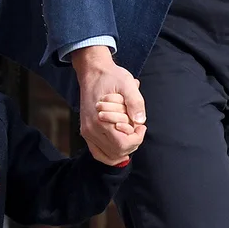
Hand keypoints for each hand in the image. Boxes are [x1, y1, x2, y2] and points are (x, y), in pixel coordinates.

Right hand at [71, 46, 146, 164]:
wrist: (92, 72)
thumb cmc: (111, 77)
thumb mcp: (127, 84)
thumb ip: (136, 102)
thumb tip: (140, 121)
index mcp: (100, 120)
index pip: (122, 144)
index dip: (137, 139)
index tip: (142, 126)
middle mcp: (91, 130)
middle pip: (117, 152)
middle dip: (132, 144)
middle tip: (138, 130)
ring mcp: (87, 132)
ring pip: (108, 155)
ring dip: (123, 150)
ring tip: (131, 136)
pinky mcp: (86, 132)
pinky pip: (98, 152)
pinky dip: (111, 154)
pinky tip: (121, 147)